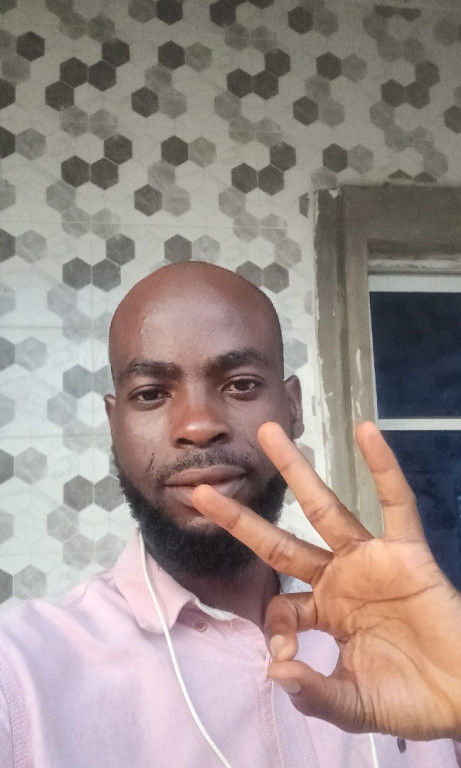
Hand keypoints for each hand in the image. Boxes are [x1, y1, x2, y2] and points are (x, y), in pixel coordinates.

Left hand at [192, 421, 460, 740]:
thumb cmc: (410, 699)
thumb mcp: (353, 703)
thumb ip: (315, 693)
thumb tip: (275, 670)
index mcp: (324, 611)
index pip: (280, 606)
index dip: (275, 631)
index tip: (286, 659)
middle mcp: (340, 578)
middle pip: (282, 540)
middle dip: (243, 517)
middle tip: (201, 490)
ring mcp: (370, 560)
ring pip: (326, 507)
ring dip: (296, 470)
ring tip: (269, 433)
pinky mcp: (406, 551)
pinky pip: (395, 503)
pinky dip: (383, 468)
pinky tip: (367, 433)